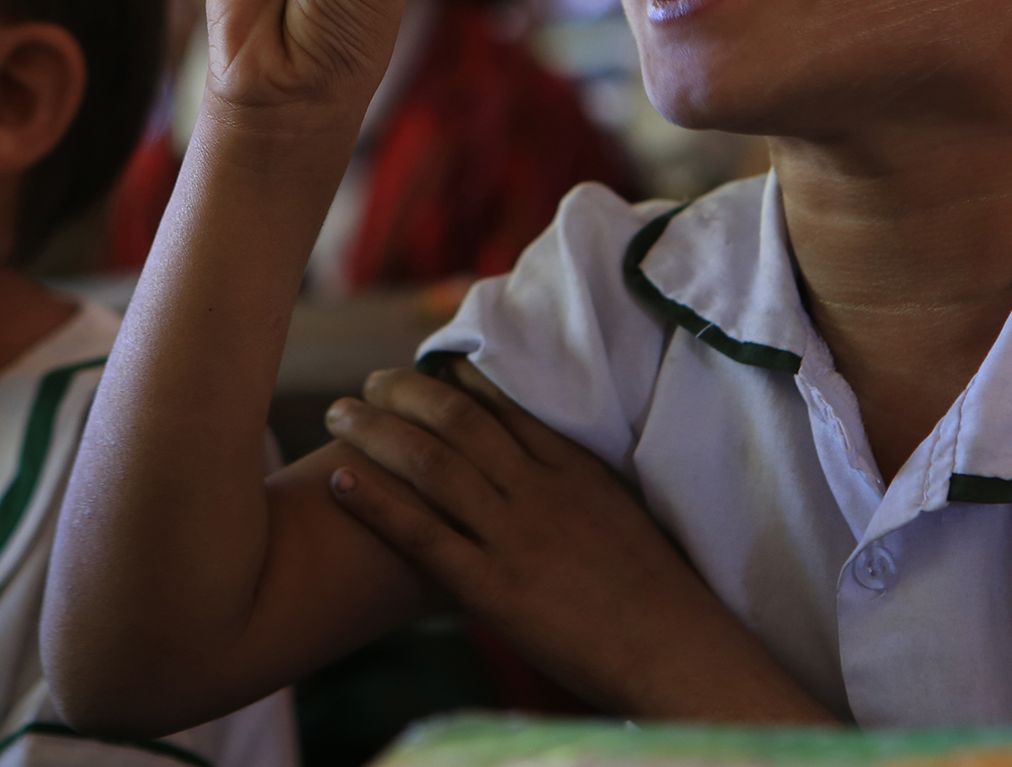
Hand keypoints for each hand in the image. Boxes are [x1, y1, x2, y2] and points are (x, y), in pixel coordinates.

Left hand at [323, 359, 835, 722]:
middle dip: (404, 393)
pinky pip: (422, 536)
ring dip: (376, 433)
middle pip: (456, 421)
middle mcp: (538, 489)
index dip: (455, 378)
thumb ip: (576, 480)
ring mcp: (513, 537)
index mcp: (572, 466)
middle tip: (369, 382)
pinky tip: (340, 480)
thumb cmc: (655, 588)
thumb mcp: (620, 509)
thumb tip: (542, 458)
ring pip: (430, 465)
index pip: (502, 403)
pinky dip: (376, 503)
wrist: (674, 648)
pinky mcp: (492, 588)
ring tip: (338, 416)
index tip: (425, 364)